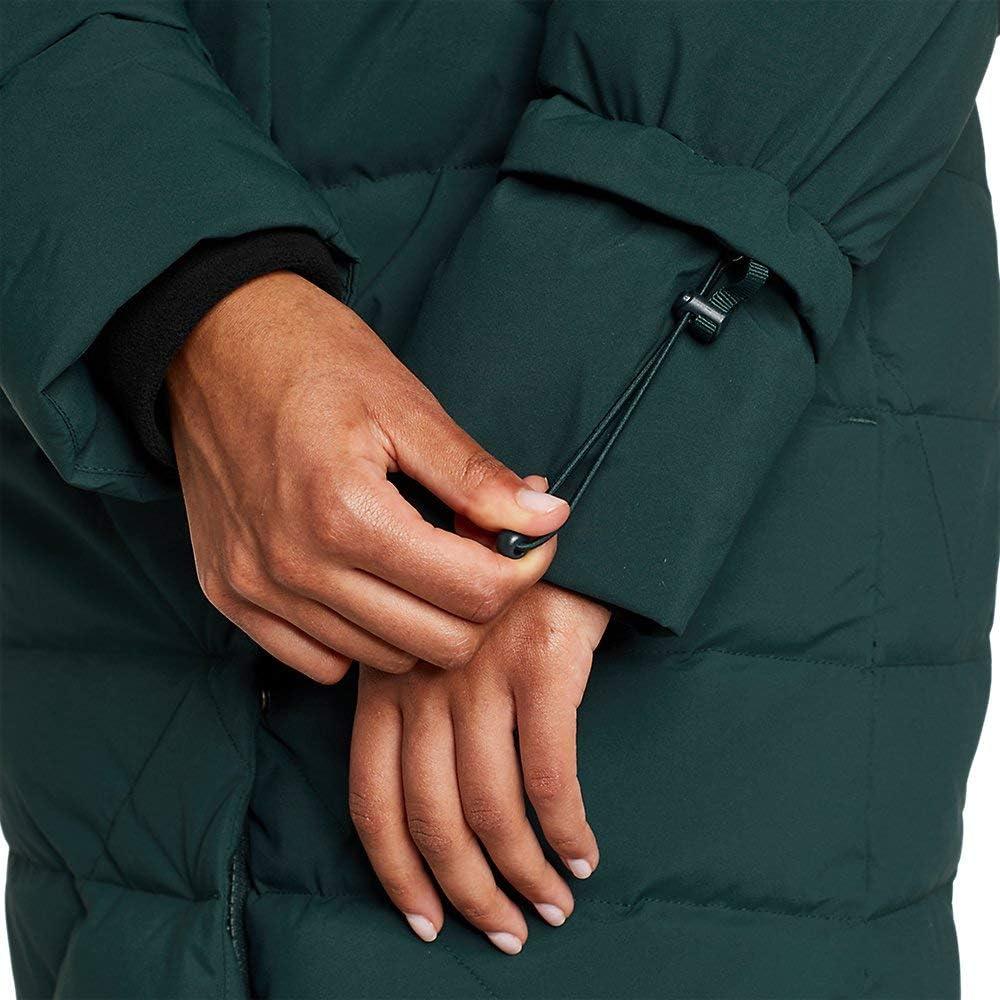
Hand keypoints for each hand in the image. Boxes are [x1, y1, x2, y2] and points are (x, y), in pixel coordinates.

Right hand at [168, 272, 568, 682]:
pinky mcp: (229, 596)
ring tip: (422, 555)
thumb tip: (549, 518)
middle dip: (481, 600)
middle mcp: (295, 566)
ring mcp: (256, 587)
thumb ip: (476, 475)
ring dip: (422, 617)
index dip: (523, 568)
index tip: (528, 536)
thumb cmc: (312, 358)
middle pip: (437, 643)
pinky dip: (359, 636)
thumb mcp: (406, 404)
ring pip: (383, 658)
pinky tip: (369, 582)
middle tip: (478, 546)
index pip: (473, 592)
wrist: (209, 340)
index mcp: (344, 513)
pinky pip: (317, 662)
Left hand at [349, 582, 610, 953]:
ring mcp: (479, 679)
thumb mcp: (422, 636)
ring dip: (525, 875)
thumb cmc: (482, 587)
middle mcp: (422, 688)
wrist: (541, 519)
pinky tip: (582, 854)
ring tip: (551, 906)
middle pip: (434, 821)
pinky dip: (567, 830)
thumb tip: (433, 805)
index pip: (373, 801)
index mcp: (384, 685)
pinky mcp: (538, 670)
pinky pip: (550, 779)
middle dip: (468, 893)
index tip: (424, 922)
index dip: (397, 874)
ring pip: (493, 811)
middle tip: (504, 933)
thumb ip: (412, 705)